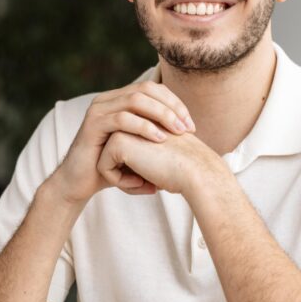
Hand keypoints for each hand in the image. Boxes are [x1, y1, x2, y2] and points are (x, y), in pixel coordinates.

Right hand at [48, 82, 194, 204]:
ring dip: (161, 115)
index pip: (153, 89)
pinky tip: (159, 139)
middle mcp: (108, 99)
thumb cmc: (113, 167)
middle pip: (146, 90)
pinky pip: (122, 119)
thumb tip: (189, 130)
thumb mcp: (139, 148)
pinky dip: (143, 128)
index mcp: (120, 100)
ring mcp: (98, 109)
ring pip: (135, 100)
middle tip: (187, 128)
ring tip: (177, 133)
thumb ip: (157, 135)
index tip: (191, 125)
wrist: (80, 182)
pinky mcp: (92, 124)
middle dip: (171, 108)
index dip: (175, 103)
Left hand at [97, 130, 224, 196]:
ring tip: (148, 182)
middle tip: (153, 182)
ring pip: (106, 161)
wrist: (196, 171)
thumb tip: (114, 164)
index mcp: (141, 119)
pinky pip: (104, 169)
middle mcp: (131, 118)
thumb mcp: (157, 155)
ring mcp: (123, 126)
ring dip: (124, 179)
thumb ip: (137, 153)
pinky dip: (120, 182)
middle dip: (128, 174)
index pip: (124, 152)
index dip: (136, 171)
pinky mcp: (117, 140)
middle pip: (113, 156)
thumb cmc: (181, 169)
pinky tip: (142, 181)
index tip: (157, 177)